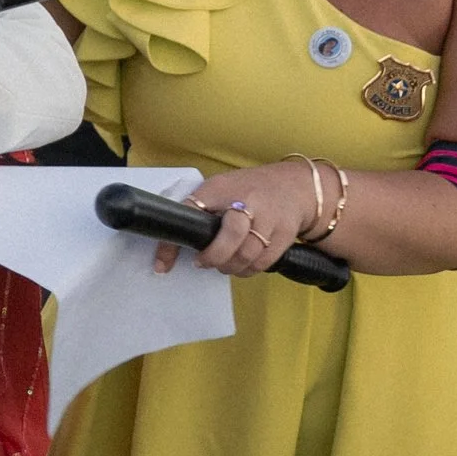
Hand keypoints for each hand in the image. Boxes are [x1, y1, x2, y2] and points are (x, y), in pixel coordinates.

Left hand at [156, 163, 312, 277]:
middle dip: (213, 257)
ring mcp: (269, 218)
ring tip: (224, 263)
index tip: (162, 265)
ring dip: (230, 267)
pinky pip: (263, 262)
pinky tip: (243, 263)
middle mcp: (247, 200)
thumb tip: (168, 252)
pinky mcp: (284, 234)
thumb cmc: (247, 191)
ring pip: (247, 254)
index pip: (190, 212)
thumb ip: (197, 213)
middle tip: (203, 262)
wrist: (294, 186)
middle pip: (231, 236)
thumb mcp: (218, 190)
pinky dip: (248, 269)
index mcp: (220, 188)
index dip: (173, 243)